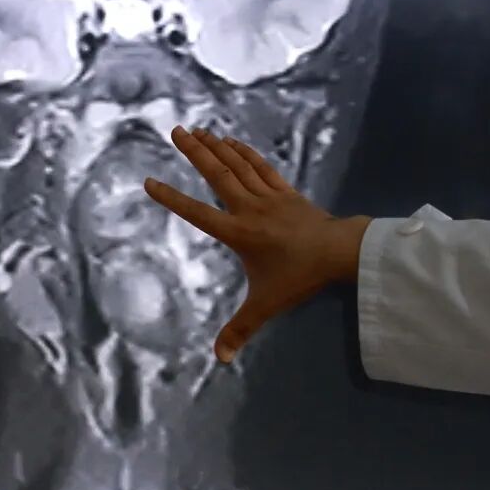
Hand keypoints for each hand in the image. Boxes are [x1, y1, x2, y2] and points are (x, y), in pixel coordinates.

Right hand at [143, 126, 371, 363]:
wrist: (340, 252)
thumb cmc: (299, 277)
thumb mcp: (265, 305)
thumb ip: (240, 329)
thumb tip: (220, 359)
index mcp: (237, 233)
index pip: (197, 214)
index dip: (172, 199)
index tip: (149, 182)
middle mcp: (248, 208)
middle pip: (217, 175)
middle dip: (194, 152)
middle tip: (174, 130)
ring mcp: (268, 196)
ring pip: (237, 166)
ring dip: (216, 147)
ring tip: (197, 130)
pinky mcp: (286, 191)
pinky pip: (262, 167)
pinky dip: (246, 153)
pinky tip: (233, 142)